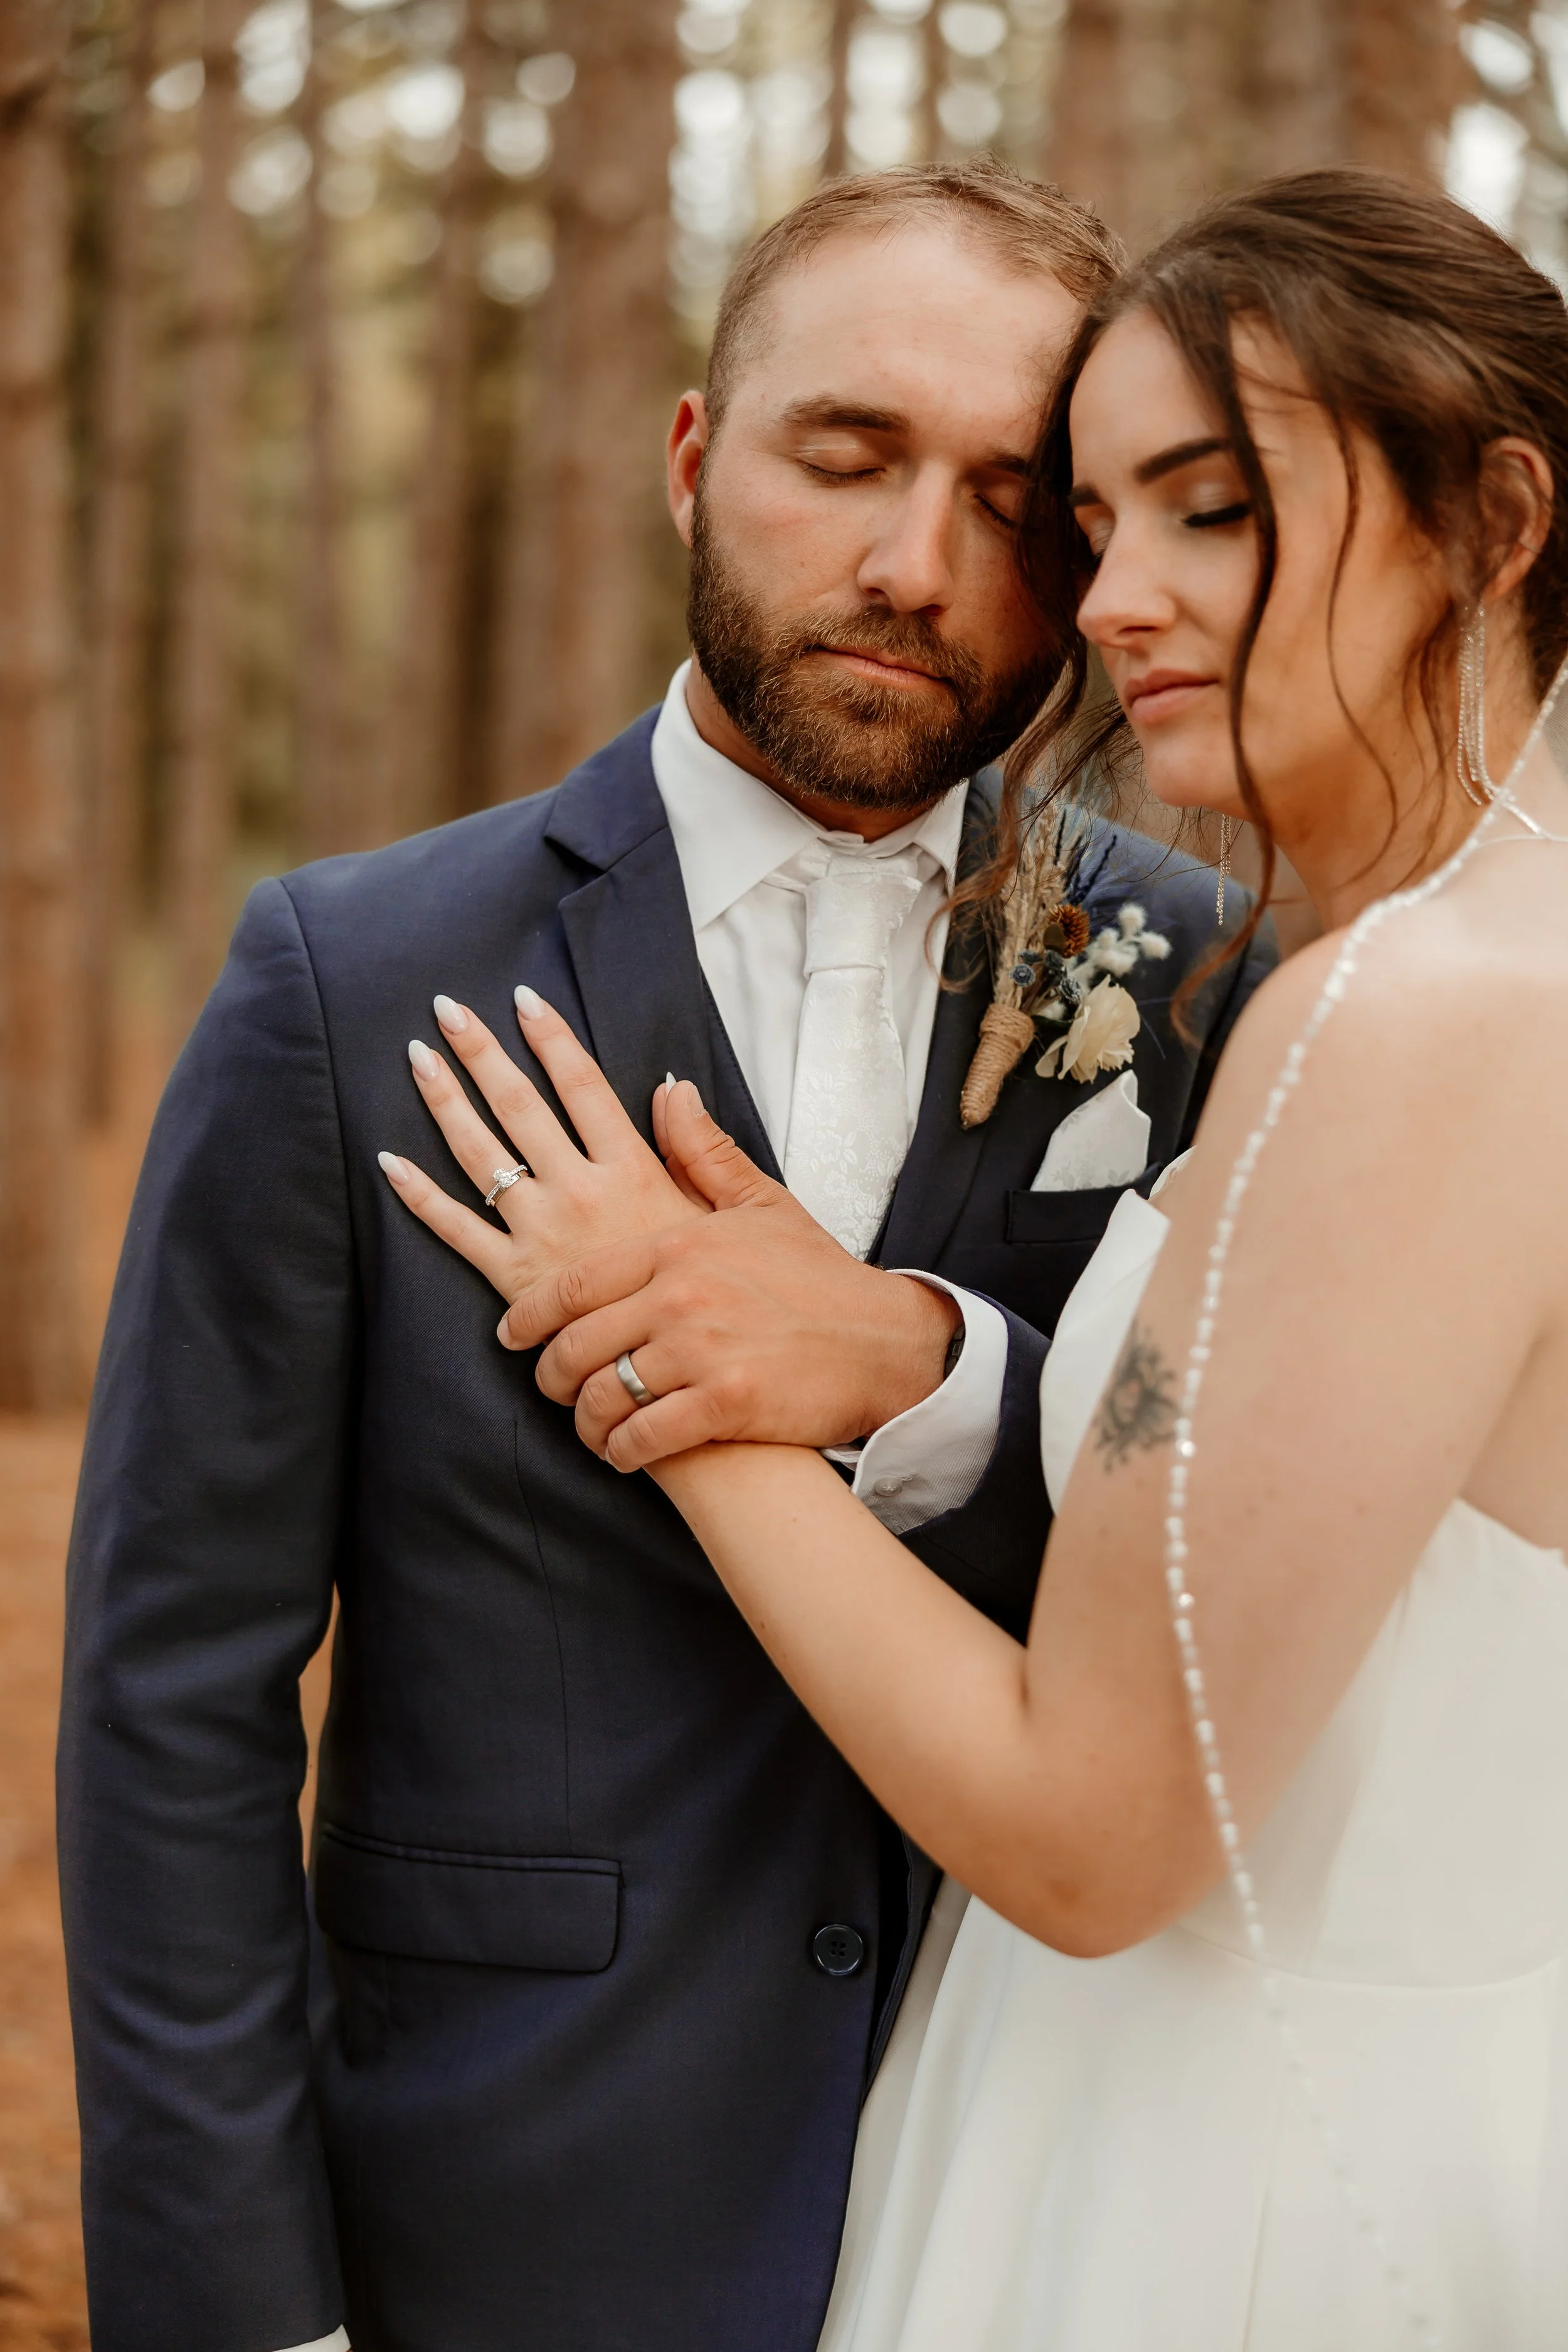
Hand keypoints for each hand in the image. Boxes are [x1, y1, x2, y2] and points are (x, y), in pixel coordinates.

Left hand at [379, 987, 704, 1316]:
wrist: (686, 1373)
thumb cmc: (717, 1298)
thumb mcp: (730, 1214)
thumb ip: (700, 1148)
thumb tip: (672, 1086)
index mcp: (633, 1171)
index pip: (584, 1086)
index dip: (551, 1039)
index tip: (523, 1001)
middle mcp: (580, 1193)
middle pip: (520, 1106)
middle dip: (480, 1052)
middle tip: (448, 1009)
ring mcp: (542, 1234)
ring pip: (480, 1155)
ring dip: (443, 1102)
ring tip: (417, 1057)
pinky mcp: (515, 1281)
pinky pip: (455, 1232)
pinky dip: (418, 1197)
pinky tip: (389, 1162)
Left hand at [505, 1079, 960, 1469]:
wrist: (885, 1344)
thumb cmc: (820, 1279)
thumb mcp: (762, 1205)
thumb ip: (702, 1153)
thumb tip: (667, 1091)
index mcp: (679, 1244)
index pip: (575, 1283)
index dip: (531, 1315)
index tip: (513, 1335)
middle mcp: (681, 1294)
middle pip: (576, 1344)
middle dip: (553, 1378)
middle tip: (555, 1390)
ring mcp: (702, 1350)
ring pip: (604, 1396)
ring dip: (587, 1423)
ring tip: (594, 1429)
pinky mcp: (725, 1404)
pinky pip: (643, 1437)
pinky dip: (623, 1451)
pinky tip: (625, 1453)